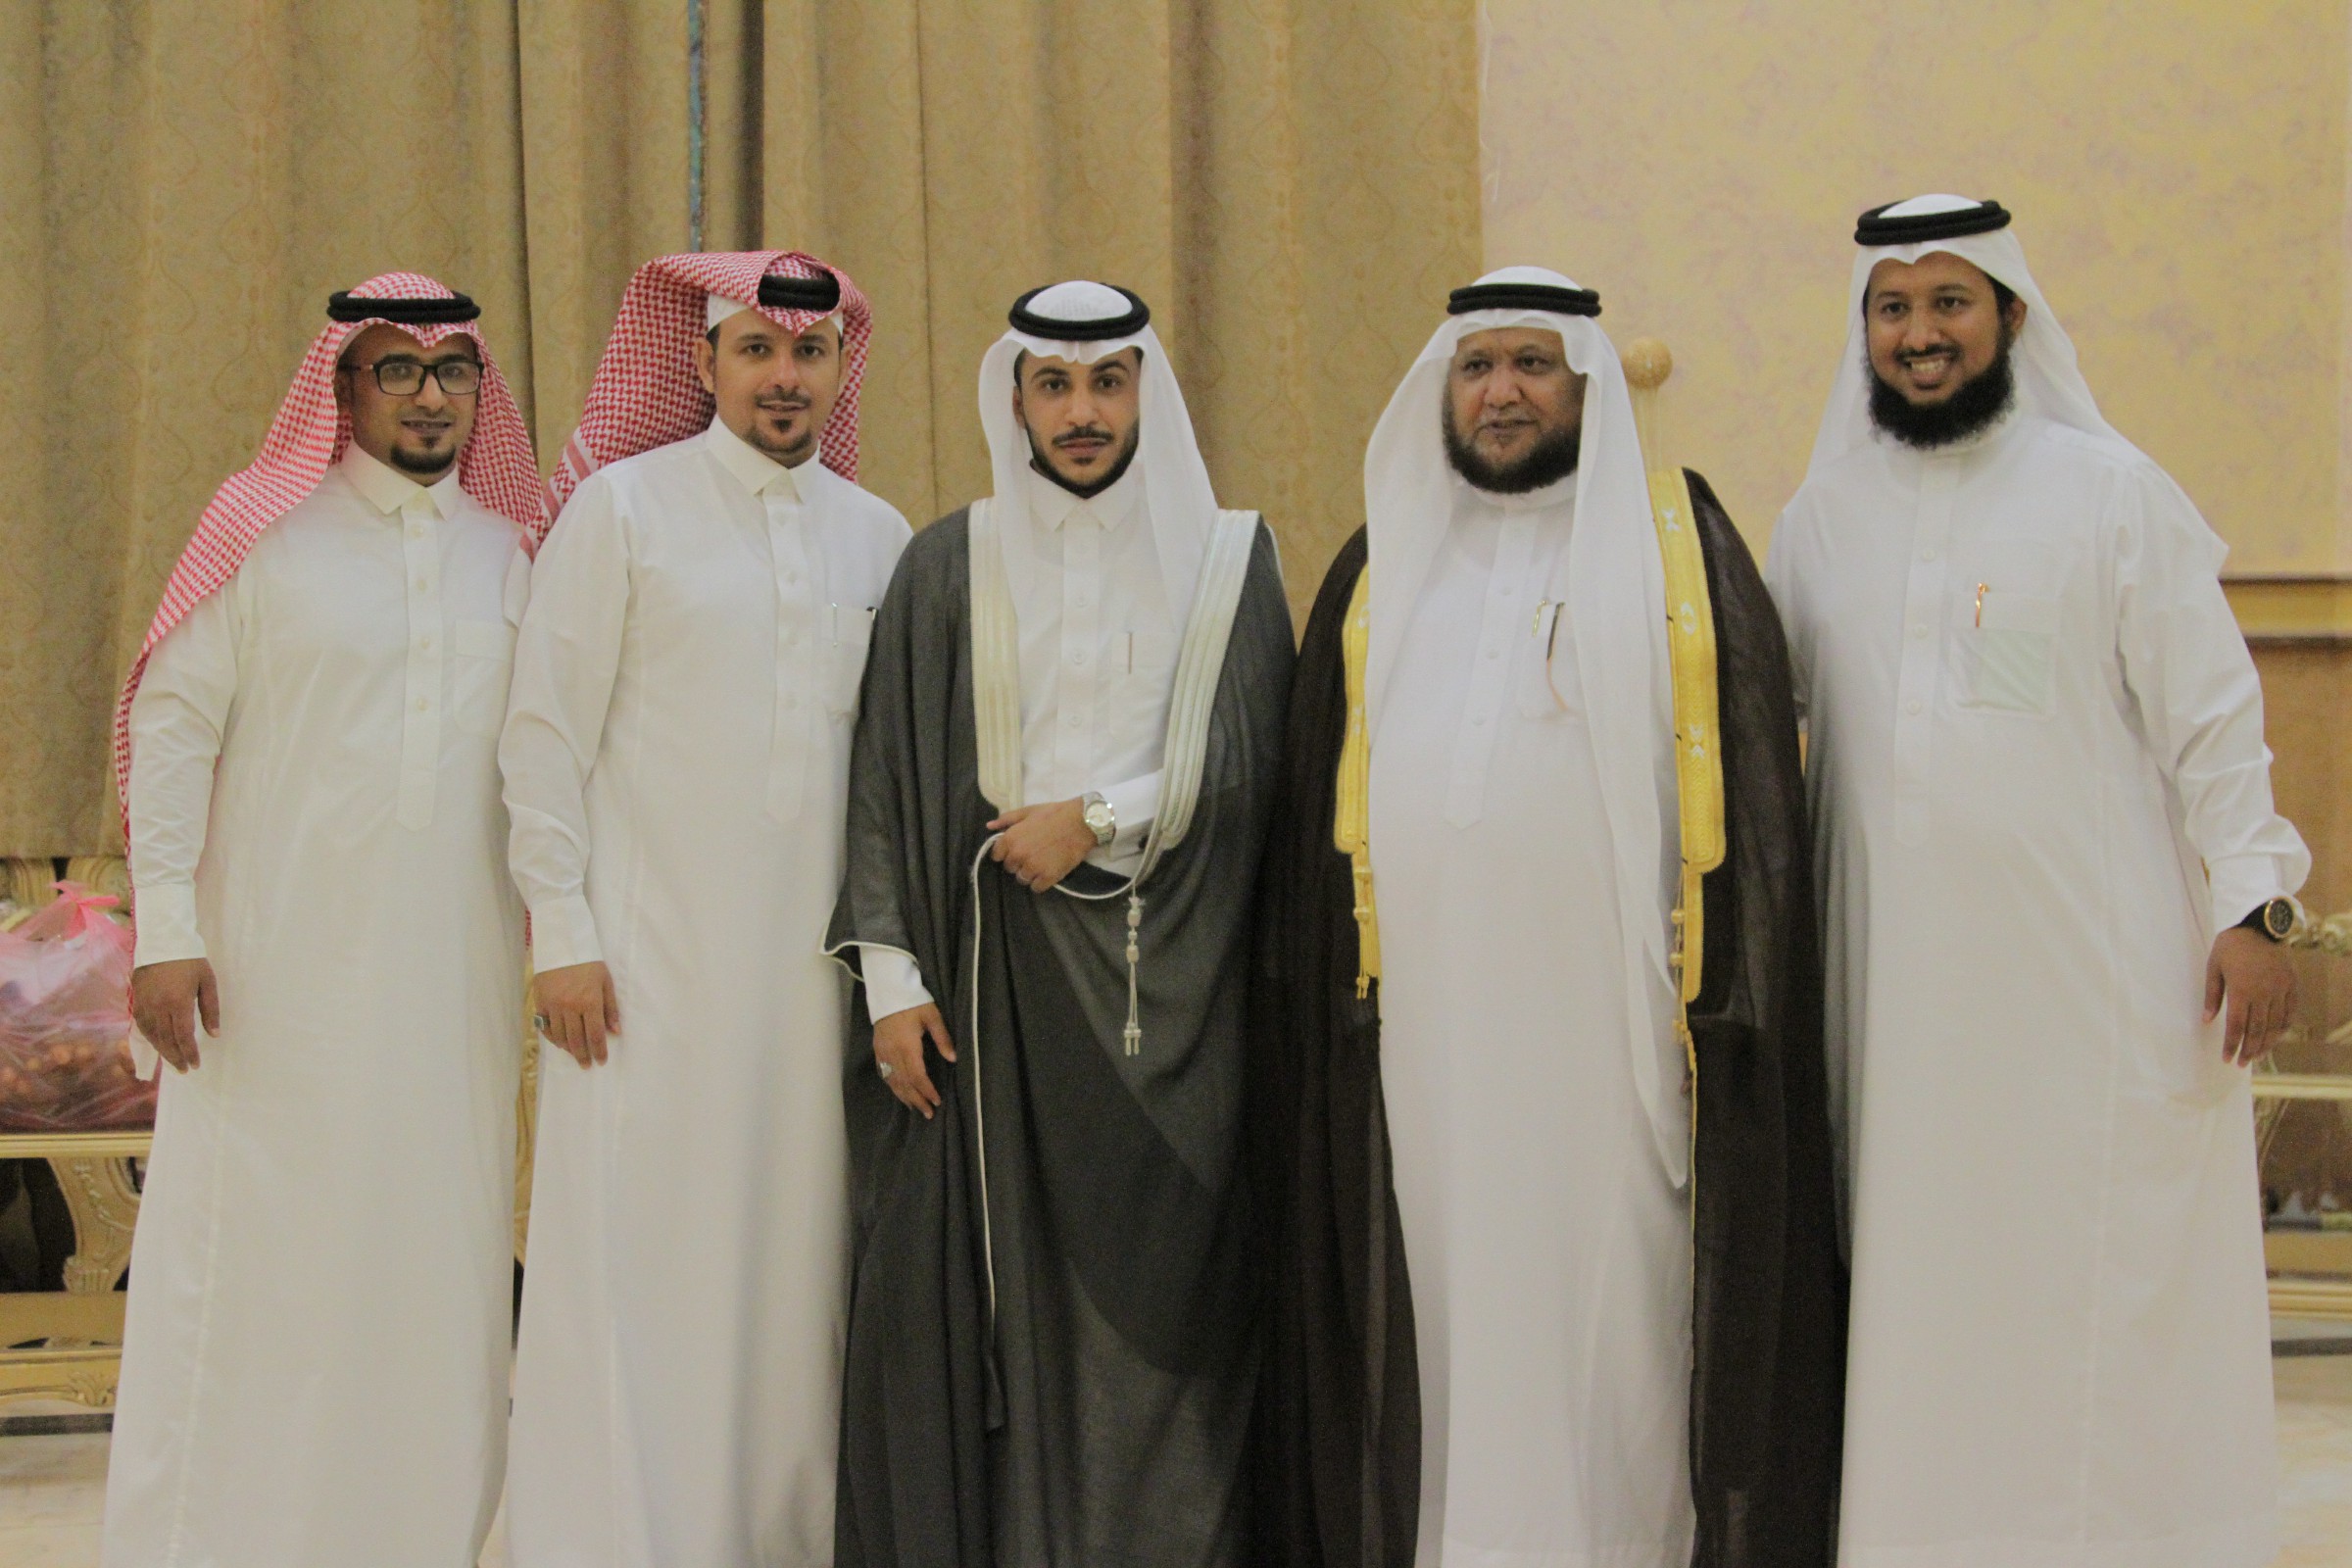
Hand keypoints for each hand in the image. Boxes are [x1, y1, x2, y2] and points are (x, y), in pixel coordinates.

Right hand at [131, 958, 218, 1073]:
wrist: (162, 941)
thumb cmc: (190, 960)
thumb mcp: (207, 982)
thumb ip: (211, 1010)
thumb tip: (214, 1034)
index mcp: (178, 1003)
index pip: (183, 1036)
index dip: (189, 1053)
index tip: (195, 1065)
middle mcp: (158, 1007)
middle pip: (166, 1040)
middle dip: (175, 1057)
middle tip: (184, 1069)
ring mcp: (144, 1004)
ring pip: (151, 1035)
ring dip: (161, 1051)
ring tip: (172, 1061)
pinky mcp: (136, 1000)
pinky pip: (141, 1025)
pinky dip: (149, 1038)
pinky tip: (156, 1044)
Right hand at [535, 961, 619, 1068]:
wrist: (562, 945)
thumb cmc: (589, 963)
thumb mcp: (605, 981)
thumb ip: (610, 1008)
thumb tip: (616, 1031)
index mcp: (589, 1001)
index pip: (596, 1034)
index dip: (599, 1050)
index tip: (601, 1061)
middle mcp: (570, 1007)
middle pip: (577, 1039)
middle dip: (583, 1055)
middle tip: (586, 1065)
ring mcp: (553, 1005)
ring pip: (560, 1035)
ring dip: (568, 1048)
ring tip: (574, 1055)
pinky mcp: (540, 1001)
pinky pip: (544, 1026)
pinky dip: (552, 1037)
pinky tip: (559, 1042)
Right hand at [873, 1002, 954, 1118]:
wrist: (888, 992)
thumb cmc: (913, 1002)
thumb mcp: (932, 1016)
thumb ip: (943, 1038)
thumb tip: (953, 1058)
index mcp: (907, 1046)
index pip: (917, 1075)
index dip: (927, 1090)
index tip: (937, 1101)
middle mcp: (893, 1053)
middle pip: (904, 1083)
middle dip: (917, 1100)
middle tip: (928, 1113)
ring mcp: (883, 1053)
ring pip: (893, 1081)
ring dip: (905, 1097)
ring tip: (916, 1108)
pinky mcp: (878, 1050)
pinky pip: (884, 1074)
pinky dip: (893, 1086)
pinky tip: (900, 1092)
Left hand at [987, 799, 1097, 892]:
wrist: (1081, 822)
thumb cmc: (1054, 814)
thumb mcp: (1028, 811)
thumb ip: (1007, 819)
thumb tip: (989, 826)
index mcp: (1011, 838)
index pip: (997, 856)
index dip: (1007, 853)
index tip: (1018, 849)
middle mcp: (1018, 855)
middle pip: (1010, 868)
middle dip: (1019, 863)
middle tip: (1033, 854)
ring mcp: (1033, 867)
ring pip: (1023, 879)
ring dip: (1030, 874)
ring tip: (1042, 863)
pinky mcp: (1048, 877)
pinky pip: (1037, 888)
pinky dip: (1041, 882)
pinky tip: (1049, 872)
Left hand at [2204, 926, 2295, 1066]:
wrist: (2258, 925)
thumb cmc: (2230, 946)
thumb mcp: (2213, 968)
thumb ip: (2212, 996)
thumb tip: (2207, 1021)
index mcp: (2241, 990)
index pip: (2237, 1026)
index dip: (2232, 1045)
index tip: (2226, 1058)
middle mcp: (2264, 993)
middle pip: (2257, 1030)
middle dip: (2249, 1049)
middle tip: (2241, 1064)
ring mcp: (2280, 989)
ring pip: (2275, 1025)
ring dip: (2266, 1044)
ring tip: (2257, 1057)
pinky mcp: (2292, 984)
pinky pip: (2290, 1012)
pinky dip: (2283, 1028)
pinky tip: (2275, 1038)